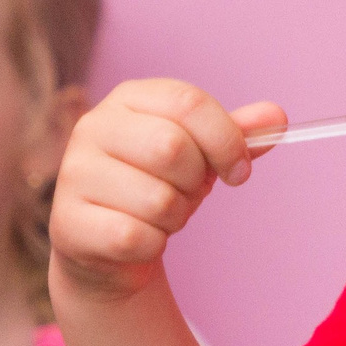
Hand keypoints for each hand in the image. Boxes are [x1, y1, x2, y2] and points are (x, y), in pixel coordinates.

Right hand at [50, 80, 285, 309]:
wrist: (109, 247)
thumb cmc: (158, 185)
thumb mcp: (201, 155)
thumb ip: (236, 134)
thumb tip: (277, 117)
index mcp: (128, 99)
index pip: (188, 102)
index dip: (226, 139)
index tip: (240, 171)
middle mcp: (92, 128)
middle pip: (172, 147)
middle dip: (196, 182)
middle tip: (188, 194)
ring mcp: (74, 175)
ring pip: (157, 198)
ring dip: (175, 217)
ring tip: (159, 215)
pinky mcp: (68, 223)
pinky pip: (135, 237)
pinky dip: (152, 245)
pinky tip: (139, 239)